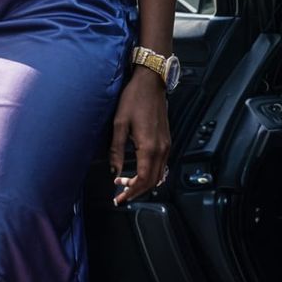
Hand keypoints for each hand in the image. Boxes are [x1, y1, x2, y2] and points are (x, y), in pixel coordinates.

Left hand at [109, 68, 170, 205]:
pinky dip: (150, 174)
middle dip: (136, 191)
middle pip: (152, 181)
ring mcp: (166, 145)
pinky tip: (138, 172)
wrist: (151, 82)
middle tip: (120, 195)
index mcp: (149, 146)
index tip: (119, 198)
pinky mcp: (167, 140)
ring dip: (143, 183)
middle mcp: (162, 148)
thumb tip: (114, 169)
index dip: (131, 192)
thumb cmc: (134, 99)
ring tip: (125, 183)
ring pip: (159, 174)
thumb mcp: (119, 124)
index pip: (143, 179)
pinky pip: (161, 165)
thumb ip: (116, 150)